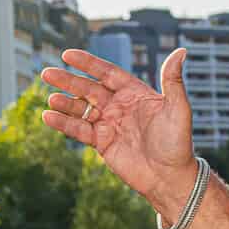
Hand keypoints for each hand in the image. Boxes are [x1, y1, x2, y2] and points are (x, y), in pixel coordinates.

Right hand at [40, 48, 197, 214]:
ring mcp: (109, 124)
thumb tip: (181, 51)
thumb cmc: (178, 143)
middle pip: (88, 89)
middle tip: (47, 73)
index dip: (88, 63)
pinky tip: (48, 116)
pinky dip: (64, 123)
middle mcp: (119, 106)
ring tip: (51, 98)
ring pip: (81, 109)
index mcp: (134, 93)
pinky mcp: (102, 143)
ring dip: (65, 103)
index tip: (67, 55)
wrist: (170, 177)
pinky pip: (79, 130)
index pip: (107, 73)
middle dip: (68, 80)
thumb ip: (173, 81)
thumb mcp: (178, 109)